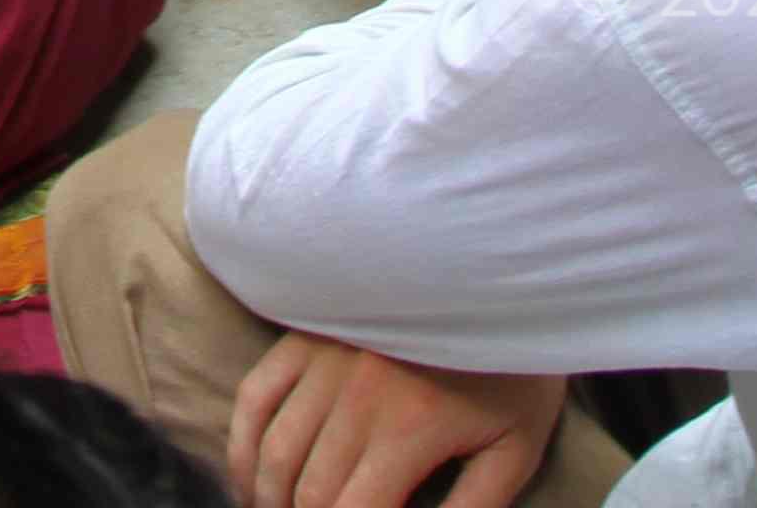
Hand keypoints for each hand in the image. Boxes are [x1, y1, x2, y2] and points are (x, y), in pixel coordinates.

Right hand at [231, 332, 567, 507]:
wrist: (493, 271)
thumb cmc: (511, 368)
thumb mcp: (514, 447)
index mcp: (407, 432)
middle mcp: (355, 400)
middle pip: (308, 490)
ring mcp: (323, 364)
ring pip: (275, 451)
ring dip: (269, 499)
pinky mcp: (306, 338)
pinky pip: (255, 397)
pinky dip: (242, 445)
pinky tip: (248, 480)